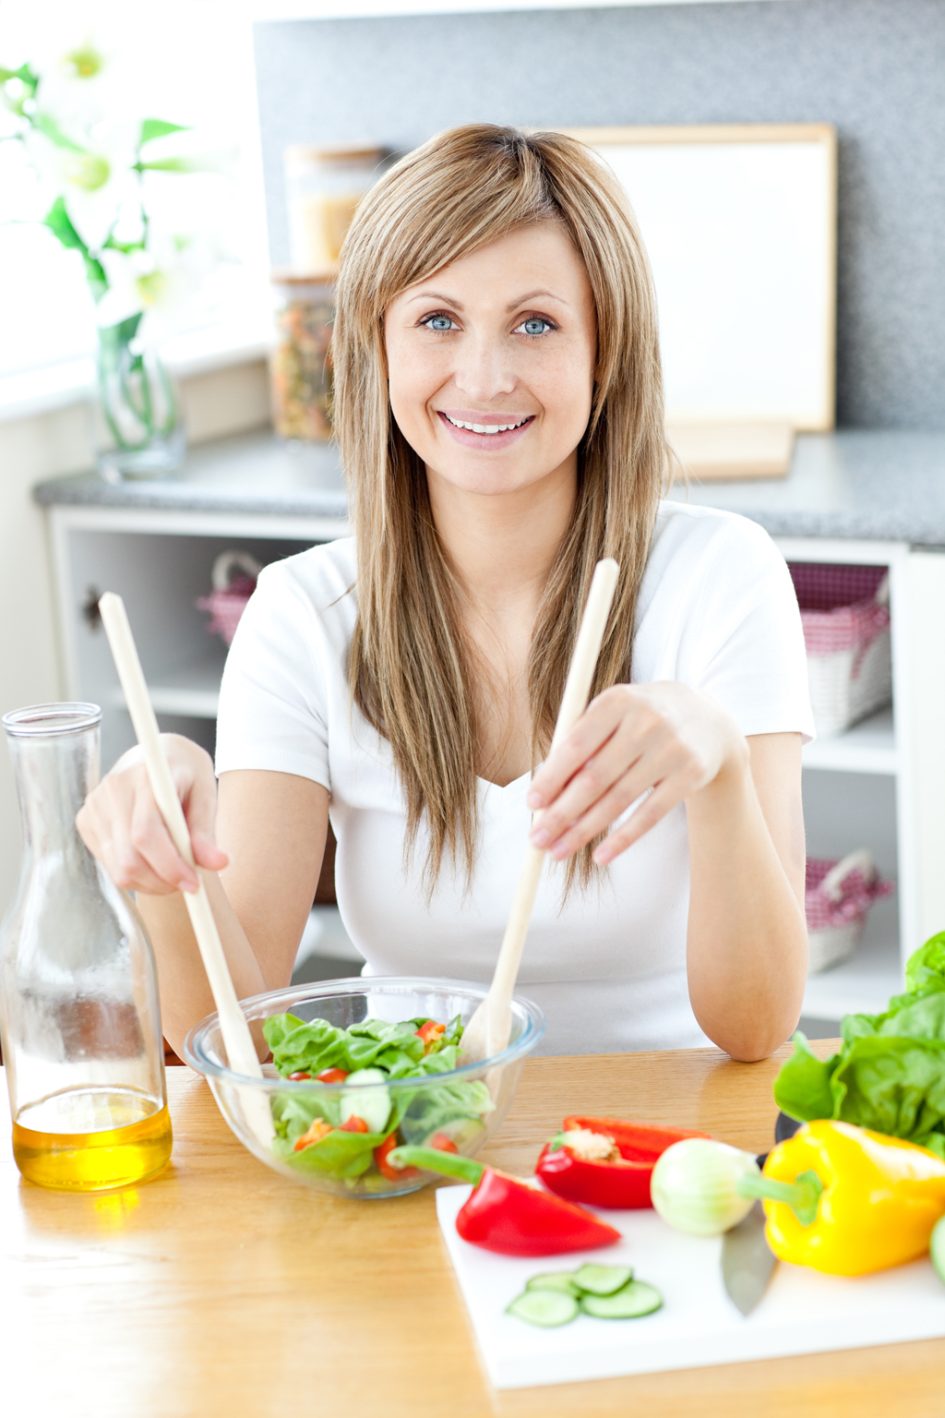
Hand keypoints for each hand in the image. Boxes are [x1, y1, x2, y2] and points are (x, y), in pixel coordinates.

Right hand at [75, 734, 227, 894]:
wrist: (157, 754)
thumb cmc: (185, 773)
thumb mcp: (205, 794)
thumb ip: (205, 831)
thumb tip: (217, 863)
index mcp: (145, 776)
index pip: (146, 833)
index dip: (169, 865)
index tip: (193, 882)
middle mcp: (112, 790)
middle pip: (129, 858)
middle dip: (162, 881)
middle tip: (187, 882)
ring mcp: (95, 807)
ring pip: (118, 868)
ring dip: (150, 882)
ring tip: (173, 871)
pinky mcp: (85, 821)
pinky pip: (109, 865)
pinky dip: (135, 875)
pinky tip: (152, 861)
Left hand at [525, 682, 747, 865]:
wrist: (707, 720)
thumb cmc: (641, 720)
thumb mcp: (613, 716)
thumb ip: (581, 744)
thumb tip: (545, 793)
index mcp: (618, 700)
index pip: (576, 745)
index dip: (552, 777)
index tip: (531, 804)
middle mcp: (646, 721)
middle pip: (595, 777)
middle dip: (561, 812)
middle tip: (537, 838)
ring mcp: (671, 748)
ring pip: (619, 799)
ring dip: (584, 831)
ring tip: (558, 852)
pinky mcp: (691, 774)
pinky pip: (651, 814)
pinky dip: (623, 839)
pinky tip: (600, 857)